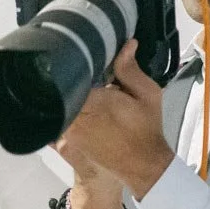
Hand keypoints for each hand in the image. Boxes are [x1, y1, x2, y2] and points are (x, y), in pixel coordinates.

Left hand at [54, 41, 173, 197]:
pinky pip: (63, 117)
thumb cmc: (146, 129)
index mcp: (93, 102)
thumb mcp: (147, 94)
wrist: (142, 165)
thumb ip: (130, 69)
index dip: (77, 63)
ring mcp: (69, 130)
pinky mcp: (68, 140)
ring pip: (62, 102)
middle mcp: (76, 116)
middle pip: (64, 88)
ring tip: (88, 88)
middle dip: (75, 79)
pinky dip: (71, 109)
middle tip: (89, 71)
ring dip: (72, 94)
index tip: (85, 55)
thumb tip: (126, 43)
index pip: (72, 74)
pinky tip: (84, 105)